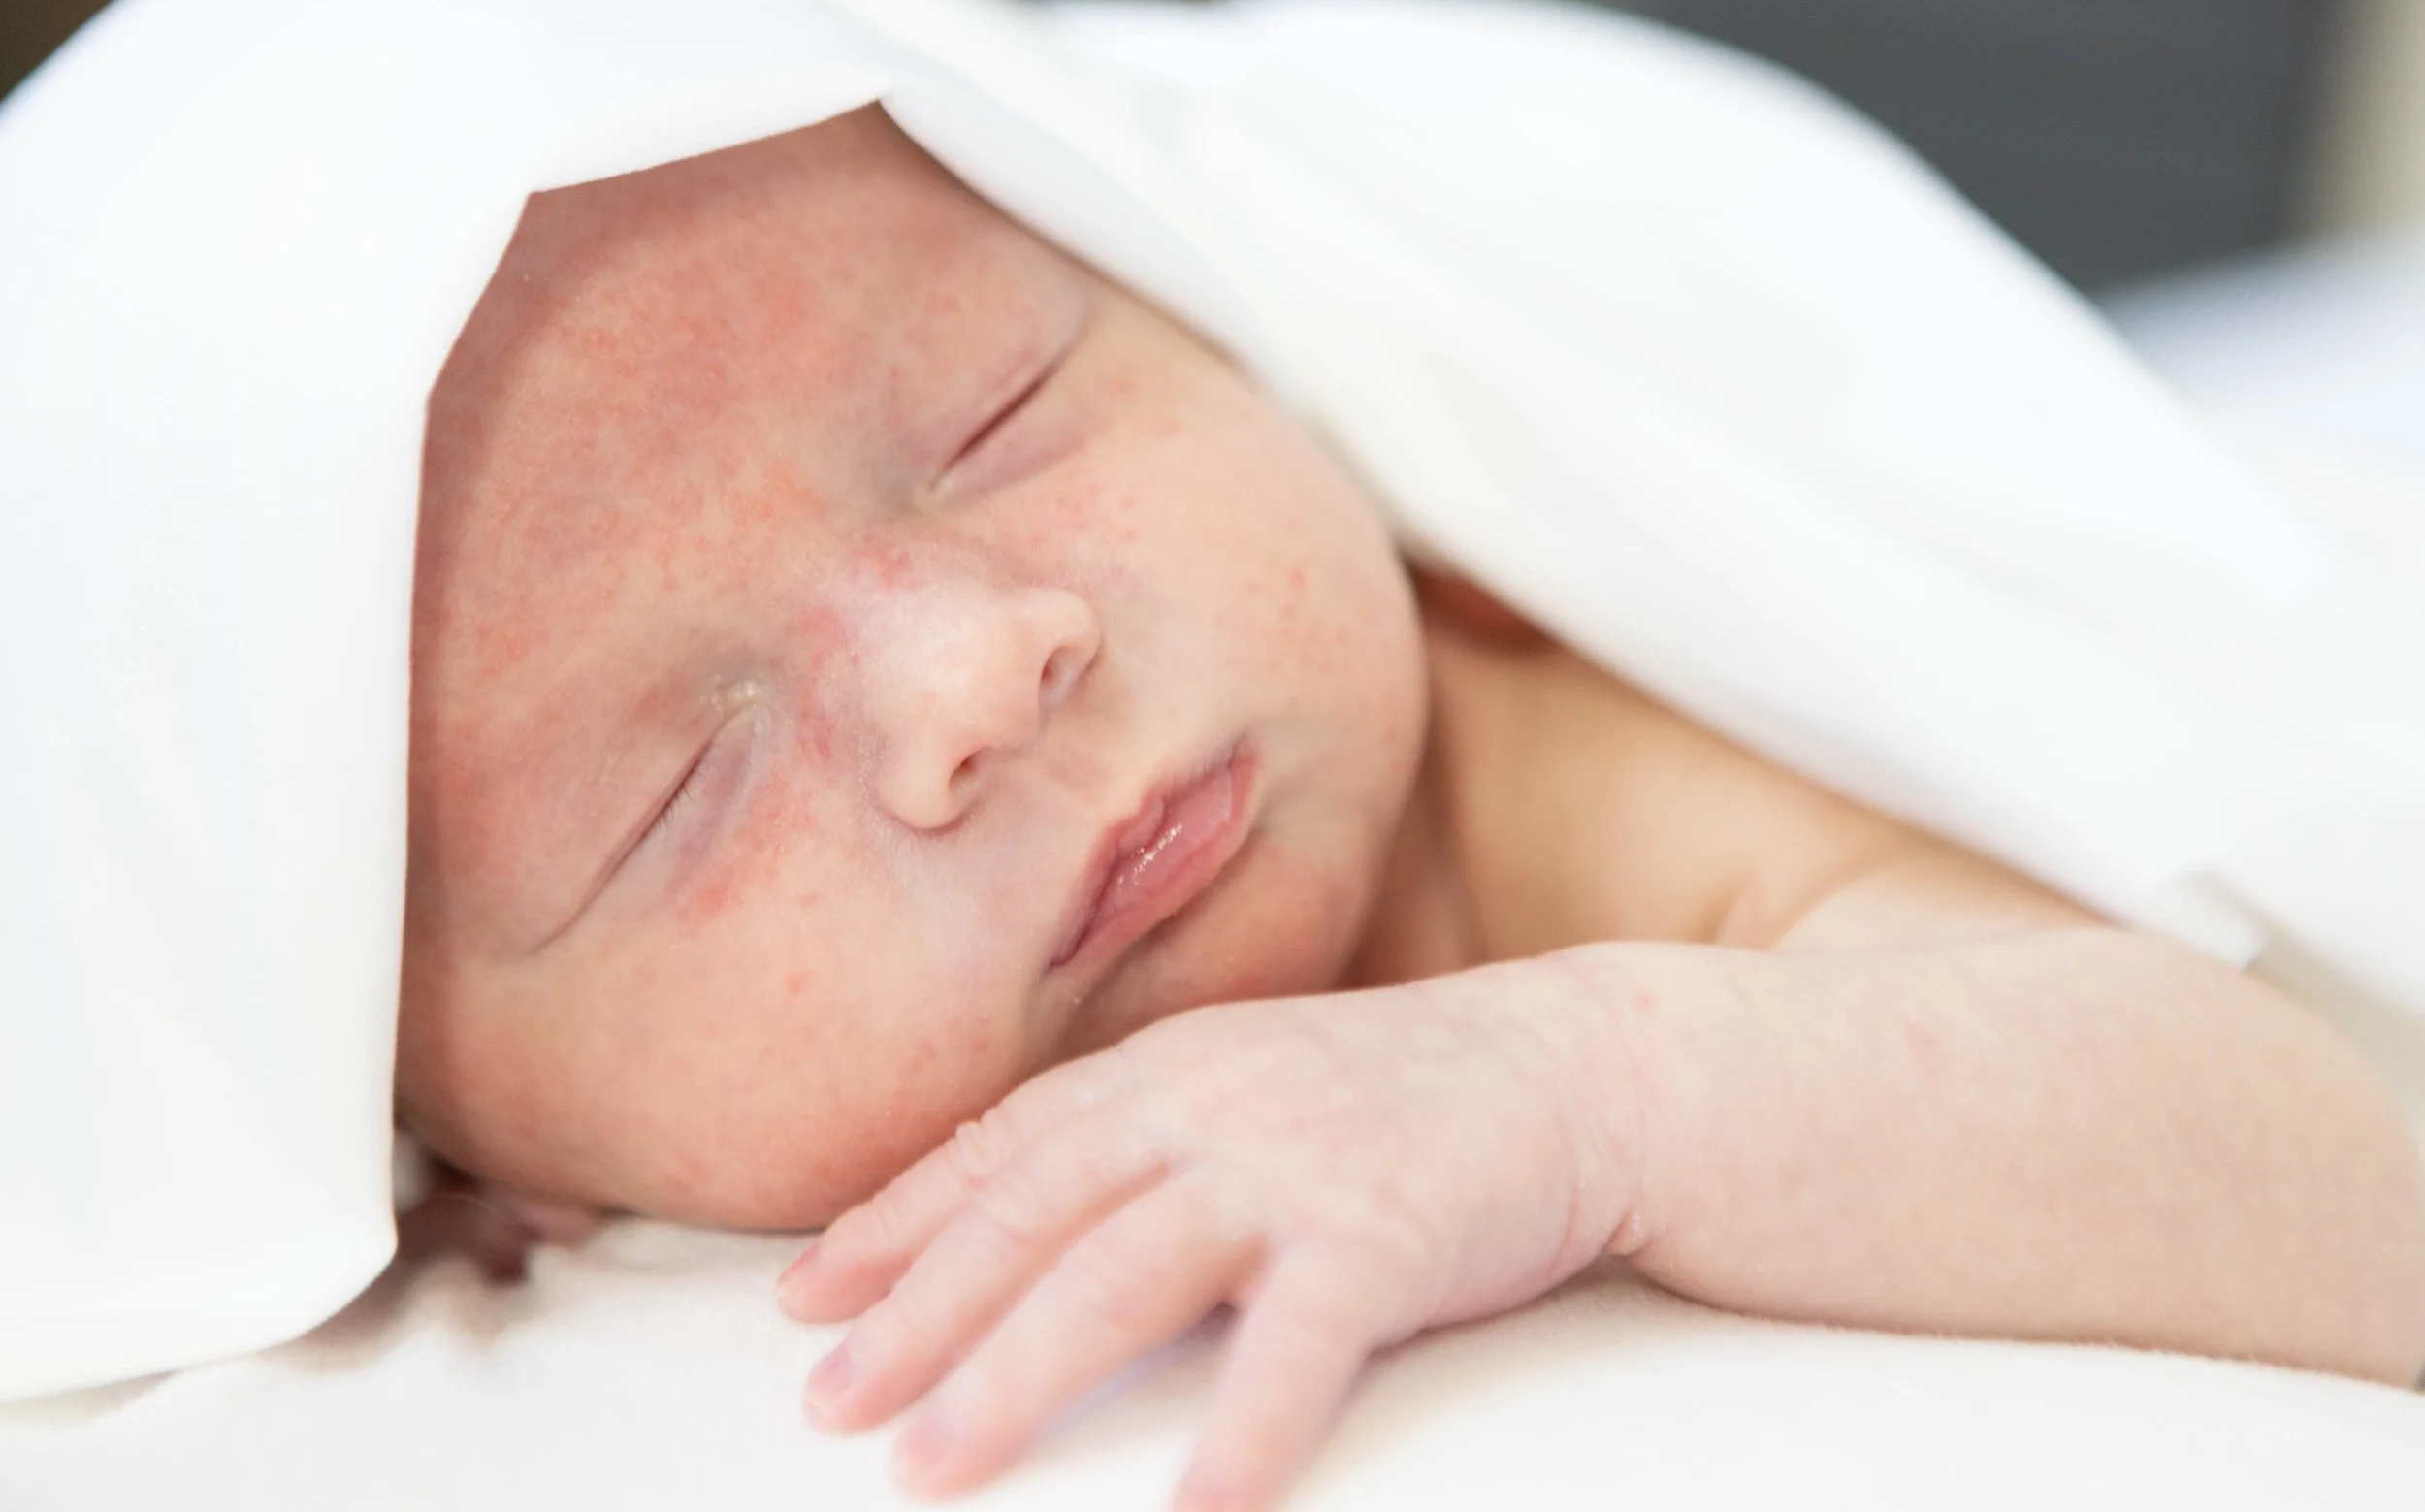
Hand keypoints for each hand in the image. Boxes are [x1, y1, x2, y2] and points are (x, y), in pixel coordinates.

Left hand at [775, 958, 1644, 1510]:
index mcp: (1169, 1069)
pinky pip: (1296, 1346)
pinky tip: (1194, 1511)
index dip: (895, 1222)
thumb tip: (1037, 1225)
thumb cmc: (1407, 1098)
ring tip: (935, 1465)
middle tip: (827, 1404)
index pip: (1003, 1148)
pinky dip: (1239, 1427)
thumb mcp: (1255, 1088)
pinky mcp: (1384, 1233)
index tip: (805, 1299)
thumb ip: (1152, 1143)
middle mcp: (1208, 1103)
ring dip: (1017, 1374)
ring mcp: (1292, 1164)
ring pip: (1122, 1274)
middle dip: (918, 1312)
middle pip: (1032, 1214)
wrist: (1580, 1065)